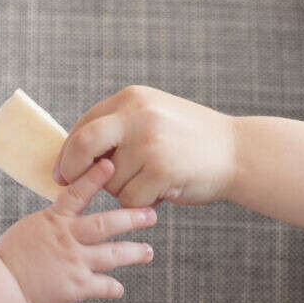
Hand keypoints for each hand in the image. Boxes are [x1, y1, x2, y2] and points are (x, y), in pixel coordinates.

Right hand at [0, 158, 155, 302]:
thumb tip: (75, 199)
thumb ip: (59, 215)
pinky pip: (102, 286)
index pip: (76, 193)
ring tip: (148, 252)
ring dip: (134, 253)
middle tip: (151, 214)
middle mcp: (68, 239)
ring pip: (112, 256)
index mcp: (55, 220)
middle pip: (105, 225)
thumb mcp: (34, 224)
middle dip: (131, 218)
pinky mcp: (75, 287)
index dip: (93, 178)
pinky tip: (120, 288)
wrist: (3, 285)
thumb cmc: (14, 252)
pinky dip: (113, 288)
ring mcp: (74, 263)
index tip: (110, 164)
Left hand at [55, 85, 237, 207]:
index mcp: (132, 99)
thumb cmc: (193, 141)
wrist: (239, 152)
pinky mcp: (160, 170)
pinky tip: (163, 192)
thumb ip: (120, 129)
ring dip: (124, 191)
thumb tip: (72, 156)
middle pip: (82, 144)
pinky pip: (129, 199)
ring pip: (109, 181)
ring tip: (153, 181)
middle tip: (68, 183)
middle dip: (71, 168)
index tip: (64, 170)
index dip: (69, 151)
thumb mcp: (155, 118)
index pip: (85, 124)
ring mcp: (149, 142)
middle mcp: (137, 115)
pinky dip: (141, 203)